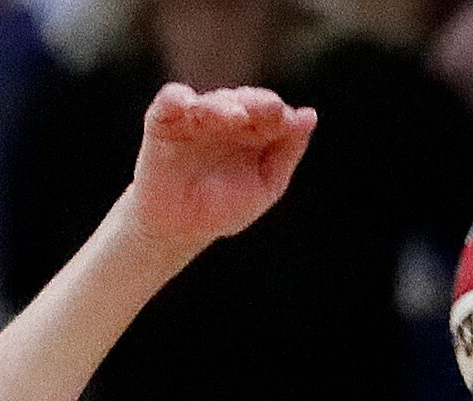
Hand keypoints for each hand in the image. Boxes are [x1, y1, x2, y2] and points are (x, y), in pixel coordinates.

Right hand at [124, 85, 317, 251]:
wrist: (180, 229)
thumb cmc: (224, 208)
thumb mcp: (267, 184)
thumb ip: (287, 151)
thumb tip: (309, 116)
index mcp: (252, 129)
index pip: (269, 112)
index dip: (279, 114)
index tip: (290, 121)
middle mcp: (225, 117)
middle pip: (243, 100)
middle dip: (256, 104)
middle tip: (269, 108)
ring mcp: (194, 117)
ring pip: (211, 101)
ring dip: (224, 105)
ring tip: (236, 116)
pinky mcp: (163, 121)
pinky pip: (170, 101)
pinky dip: (178, 99)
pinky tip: (189, 106)